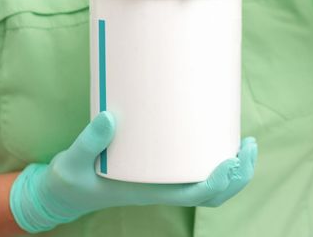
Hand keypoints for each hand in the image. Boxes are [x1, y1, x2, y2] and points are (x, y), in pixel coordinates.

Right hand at [10, 112, 257, 232]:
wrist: (63, 192)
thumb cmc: (70, 181)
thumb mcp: (75, 162)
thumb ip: (90, 141)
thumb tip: (110, 116)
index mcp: (147, 192)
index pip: (194, 195)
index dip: (219, 181)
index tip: (232, 160)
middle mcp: (159, 188)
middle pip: (212, 194)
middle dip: (238, 174)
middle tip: (248, 144)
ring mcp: (159, 181)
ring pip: (207, 185)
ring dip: (232, 170)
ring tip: (243, 143)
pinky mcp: (154, 170)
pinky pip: (191, 170)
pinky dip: (212, 160)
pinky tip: (213, 138)